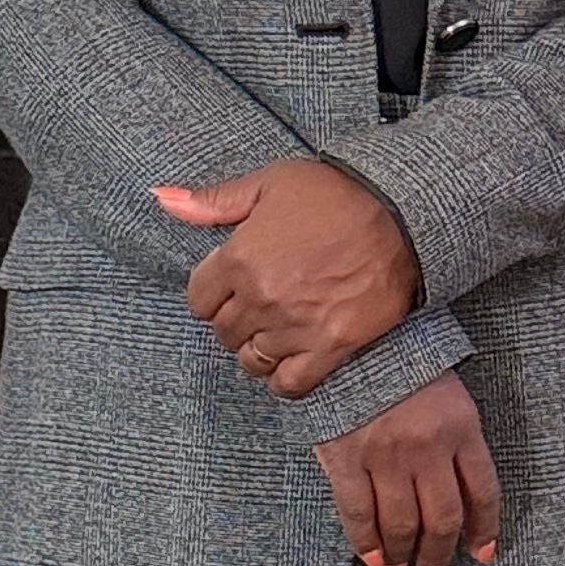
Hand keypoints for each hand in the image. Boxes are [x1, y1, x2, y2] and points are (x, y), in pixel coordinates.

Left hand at [155, 159, 421, 395]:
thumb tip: (163, 199)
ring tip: (274, 331)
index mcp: (240, 258)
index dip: (212, 294)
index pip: (199, 300)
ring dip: (257, 349)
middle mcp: (263, 298)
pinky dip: (284, 378)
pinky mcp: (332, 346)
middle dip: (234, 321)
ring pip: (252, 360)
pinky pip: (290, 383)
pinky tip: (291, 359)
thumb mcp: (270, 182)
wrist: (401, 216)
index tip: (231, 287)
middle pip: (224, 333)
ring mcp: (296, 326)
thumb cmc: (336, 194)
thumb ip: (214, 201)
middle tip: (257, 306)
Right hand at [314, 373, 500, 565]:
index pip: (483, 491)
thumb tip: (463, 492)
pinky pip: (359, 513)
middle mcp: (427, 447)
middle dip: (440, 552)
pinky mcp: (346, 459)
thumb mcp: (448, 392)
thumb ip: (457, 436)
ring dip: (404, 554)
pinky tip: (373, 557)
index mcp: (461, 426)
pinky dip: (367, 541)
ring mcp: (385, 456)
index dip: (485, 529)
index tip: (483, 553)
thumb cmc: (403, 362)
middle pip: (443, 517)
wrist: (350, 337)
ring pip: (402, 523)